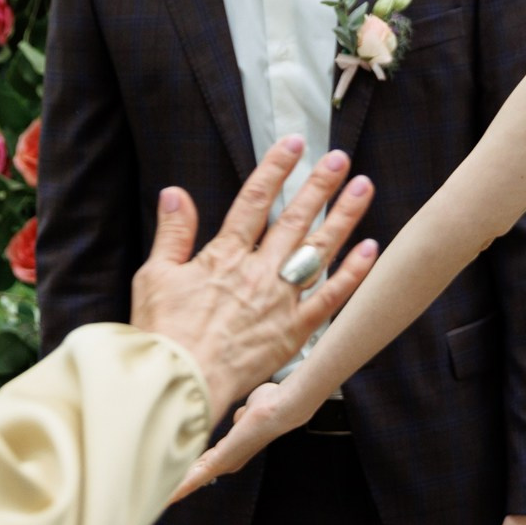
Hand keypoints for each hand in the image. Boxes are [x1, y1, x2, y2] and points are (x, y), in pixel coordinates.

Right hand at [130, 137, 378, 417]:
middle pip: (295, 218)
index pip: (254, 199)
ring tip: (364, 187)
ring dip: (344, 216)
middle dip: (319, 185)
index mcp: (224, 255)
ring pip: (319, 250)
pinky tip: (370, 249)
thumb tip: (174, 193)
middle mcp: (258, 271)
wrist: (180, 381)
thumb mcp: (155, 276)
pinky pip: (330, 298)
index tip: (294, 143)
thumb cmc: (163, 334)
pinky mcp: (294, 332)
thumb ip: (172, 233)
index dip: (275, 168)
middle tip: (341, 159)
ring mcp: (280, 300)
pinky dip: (352, 273)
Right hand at [169, 380, 308, 502]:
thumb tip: (240, 416)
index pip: (202, 463)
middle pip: (194, 474)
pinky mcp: (221, 461)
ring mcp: (224, 463)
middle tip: (157, 496)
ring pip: (192, 479)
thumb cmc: (267, 405)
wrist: (278, 408)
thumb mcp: (246, 413)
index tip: (170, 476)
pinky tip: (168, 498)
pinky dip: (182, 487)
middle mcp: (227, 461)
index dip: (186, 469)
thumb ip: (240, 417)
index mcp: (230, 451)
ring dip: (175, 490)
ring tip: (157, 501)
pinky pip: (196, 477)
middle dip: (176, 484)